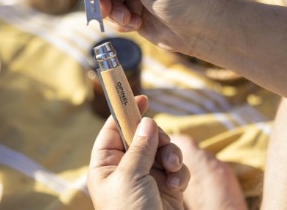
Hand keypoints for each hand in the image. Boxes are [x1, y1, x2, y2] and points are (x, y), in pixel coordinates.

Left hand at [88, 95, 189, 209]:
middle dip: (155, 137)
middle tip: (161, 143)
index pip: (112, 131)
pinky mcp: (167, 188)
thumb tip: (146, 120)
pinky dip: (180, 173)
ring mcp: (147, 178)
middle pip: (142, 136)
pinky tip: (177, 187)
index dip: (124, 113)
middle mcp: (126, 169)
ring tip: (171, 168)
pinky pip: (177, 168)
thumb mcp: (130, 176)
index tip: (139, 97)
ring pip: (162, 149)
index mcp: (106, 166)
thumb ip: (139, 146)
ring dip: (170, 154)